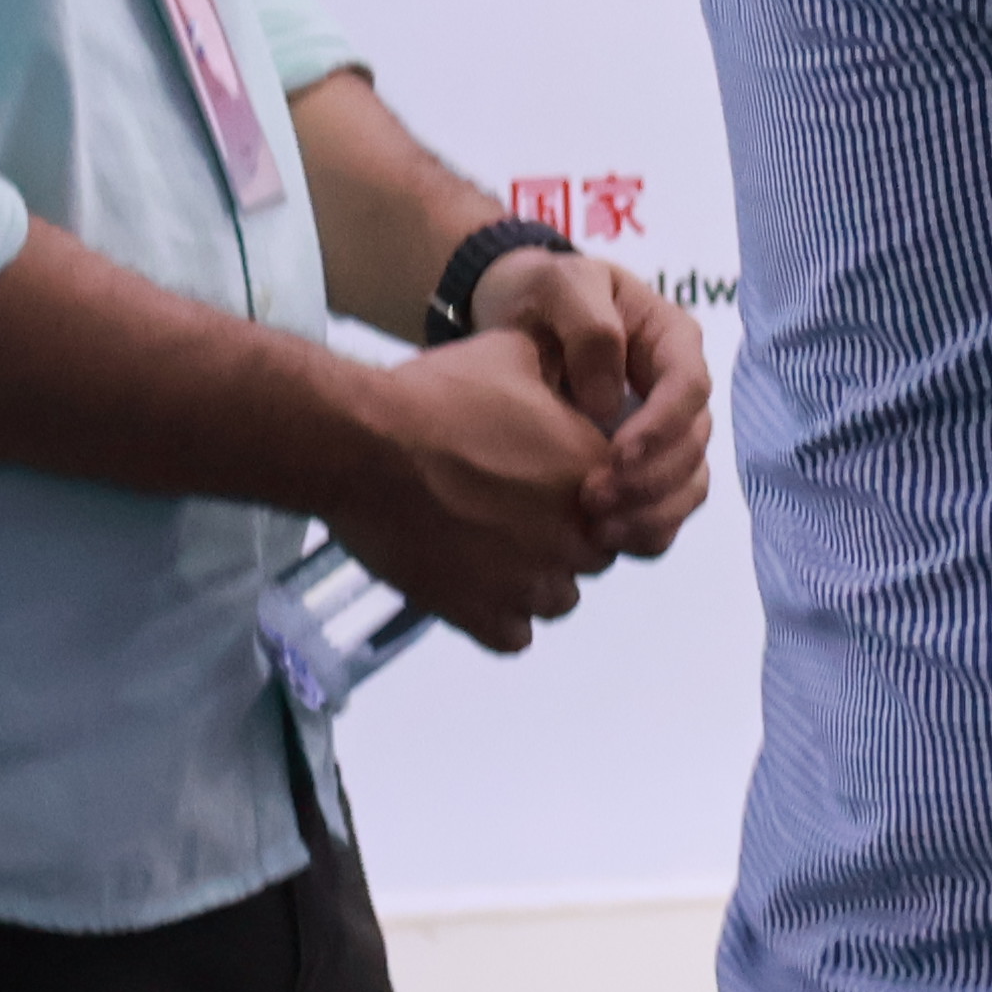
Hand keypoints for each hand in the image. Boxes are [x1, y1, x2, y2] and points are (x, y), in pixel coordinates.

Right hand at [315, 329, 617, 652]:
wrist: (364, 443)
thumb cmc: (437, 395)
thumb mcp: (516, 354)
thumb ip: (564, 370)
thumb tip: (578, 365)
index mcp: (594, 475)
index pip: (626, 505)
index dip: (593, 496)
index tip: (552, 482)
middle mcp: (573, 536)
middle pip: (593, 555)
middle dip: (564, 538)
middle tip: (516, 512)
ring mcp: (527, 582)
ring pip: (558, 601)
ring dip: (535, 580)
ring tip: (491, 547)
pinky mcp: (479, 613)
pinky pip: (514, 637)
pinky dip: (498, 616)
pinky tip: (473, 584)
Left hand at [474, 247, 715, 562]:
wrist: (513, 318)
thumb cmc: (542, 294)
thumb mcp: (561, 285)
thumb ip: (589, 328)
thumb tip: (607, 402)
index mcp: (671, 340)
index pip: (690, 387)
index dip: (662, 427)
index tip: (615, 454)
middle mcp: (678, 391)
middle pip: (694, 444)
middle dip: (651, 480)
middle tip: (593, 500)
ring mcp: (662, 432)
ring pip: (687, 485)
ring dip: (652, 514)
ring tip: (599, 531)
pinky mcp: (640, 468)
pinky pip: (661, 509)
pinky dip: (642, 530)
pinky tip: (600, 539)